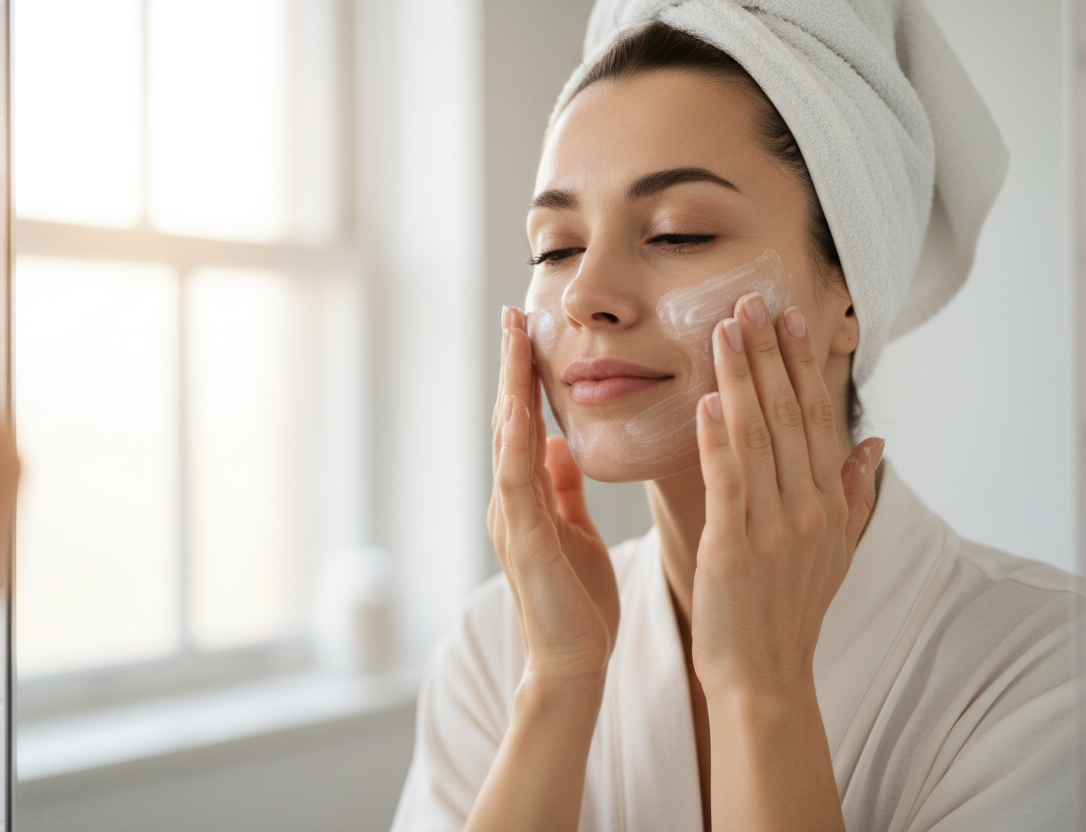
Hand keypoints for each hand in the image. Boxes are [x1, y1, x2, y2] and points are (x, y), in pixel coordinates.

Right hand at [487, 306, 618, 689]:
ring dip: (508, 388)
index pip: (525, 423)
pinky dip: (516, 440)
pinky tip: (518, 407)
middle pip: (509, 420)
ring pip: (507, 439)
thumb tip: (557, 442)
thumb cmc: (578, 602)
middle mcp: (512, 501)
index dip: (525, 377)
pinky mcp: (524, 542)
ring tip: (512, 341)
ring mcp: (512, 519)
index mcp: (529, 497)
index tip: (529, 329)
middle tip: (512, 315)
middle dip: (511, 367)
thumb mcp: (573, 530)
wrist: (572, 663)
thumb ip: (562, 488)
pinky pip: (518, 481)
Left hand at [691, 293, 882, 694]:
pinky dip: (718, 438)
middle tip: (753, 301)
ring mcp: (775, 526)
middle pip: (789, 415)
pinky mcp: (735, 546)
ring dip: (741, 379)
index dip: (801, 364)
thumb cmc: (790, 611)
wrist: (765, 676)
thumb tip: (875, 441)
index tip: (789, 318)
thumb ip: (856, 492)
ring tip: (725, 330)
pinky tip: (707, 400)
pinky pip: (728, 481)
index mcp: (829, 503)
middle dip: (771, 354)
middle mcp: (809, 507)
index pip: (816, 417)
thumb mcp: (836, 550)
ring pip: (758, 436)